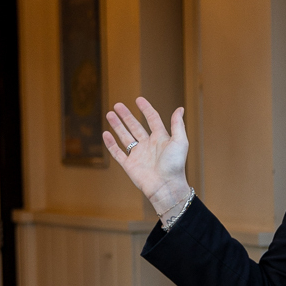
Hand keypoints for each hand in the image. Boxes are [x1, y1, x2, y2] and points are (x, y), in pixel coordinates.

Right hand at [103, 98, 190, 217]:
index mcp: (161, 138)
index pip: (152, 119)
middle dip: (126, 116)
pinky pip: (118, 153)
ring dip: (117, 126)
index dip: (146, 109)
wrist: (166, 186)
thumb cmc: (175, 165)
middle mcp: (148, 145)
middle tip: (117, 105)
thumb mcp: (180, 141)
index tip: (138, 99)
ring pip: (125, 137)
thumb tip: (180, 108)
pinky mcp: (129, 165)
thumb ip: (178, 125)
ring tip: (109, 114)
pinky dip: (111, 144)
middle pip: (135, 126)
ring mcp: (138, 155)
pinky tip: (105, 134)